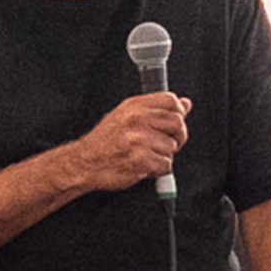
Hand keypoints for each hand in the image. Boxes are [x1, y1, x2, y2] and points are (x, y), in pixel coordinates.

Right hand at [66, 91, 188, 192]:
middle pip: (177, 123)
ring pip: (172, 147)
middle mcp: (137, 120)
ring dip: (164, 155)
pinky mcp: (141, 161)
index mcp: (134, 107)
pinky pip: (166, 165)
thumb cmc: (104, 141)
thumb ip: (156, 109)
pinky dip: (158, 169)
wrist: (85, 162)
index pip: (171, 101)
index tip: (174, 122)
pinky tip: (145, 165)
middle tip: (167, 142)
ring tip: (147, 154)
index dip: (179, 112)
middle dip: (178, 136)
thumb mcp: (126, 116)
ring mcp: (139, 141)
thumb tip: (185, 104)